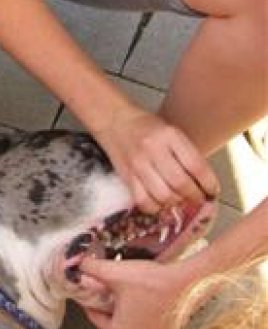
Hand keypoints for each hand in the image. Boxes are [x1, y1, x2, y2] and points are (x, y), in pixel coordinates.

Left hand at [77, 256, 199, 328]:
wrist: (188, 282)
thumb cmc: (154, 283)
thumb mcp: (114, 273)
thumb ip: (91, 270)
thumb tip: (77, 266)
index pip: (94, 316)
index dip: (89, 299)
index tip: (87, 288)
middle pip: (112, 319)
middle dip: (108, 302)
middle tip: (107, 284)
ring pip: (130, 319)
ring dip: (126, 305)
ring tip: (126, 287)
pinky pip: (147, 320)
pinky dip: (142, 308)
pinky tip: (143, 292)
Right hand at [92, 108, 218, 212]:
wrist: (115, 121)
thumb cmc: (147, 126)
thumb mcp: (172, 131)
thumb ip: (187, 153)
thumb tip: (204, 183)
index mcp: (170, 135)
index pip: (196, 165)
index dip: (209, 183)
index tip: (213, 191)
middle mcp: (154, 149)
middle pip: (181, 183)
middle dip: (195, 197)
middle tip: (199, 199)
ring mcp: (138, 164)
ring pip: (164, 195)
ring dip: (177, 203)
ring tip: (181, 200)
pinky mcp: (127, 176)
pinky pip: (144, 201)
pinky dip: (156, 208)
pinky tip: (161, 203)